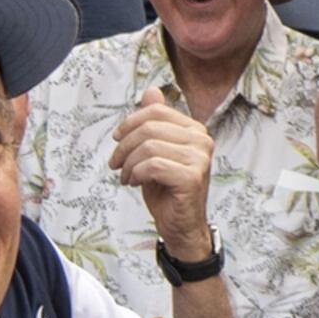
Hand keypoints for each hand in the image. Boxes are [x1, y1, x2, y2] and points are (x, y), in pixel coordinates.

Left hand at [114, 84, 214, 252]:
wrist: (180, 226)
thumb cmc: (167, 189)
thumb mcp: (156, 151)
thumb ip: (155, 123)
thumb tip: (151, 91)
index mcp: (194, 129)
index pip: (156, 111)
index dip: (130, 122)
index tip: (117, 139)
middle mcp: (202, 140)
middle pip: (150, 127)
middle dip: (125, 146)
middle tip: (116, 164)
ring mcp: (199, 158)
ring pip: (149, 147)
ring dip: (128, 164)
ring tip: (126, 176)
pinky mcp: (192, 177)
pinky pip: (152, 165)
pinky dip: (136, 174)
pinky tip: (134, 183)